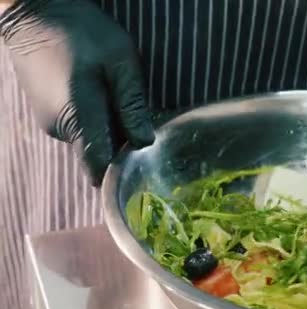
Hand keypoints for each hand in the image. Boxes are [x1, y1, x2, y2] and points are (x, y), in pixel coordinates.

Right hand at [0, 0, 153, 184]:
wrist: (36, 12)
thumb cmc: (83, 33)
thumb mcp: (120, 63)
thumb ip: (131, 105)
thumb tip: (145, 142)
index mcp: (78, 118)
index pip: (98, 166)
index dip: (121, 170)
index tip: (143, 160)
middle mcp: (60, 129)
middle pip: (98, 154)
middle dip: (121, 144)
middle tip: (137, 118)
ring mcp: (50, 122)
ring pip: (89, 139)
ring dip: (108, 128)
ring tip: (118, 99)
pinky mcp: (47, 113)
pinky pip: (78, 127)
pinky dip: (94, 119)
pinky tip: (102, 95)